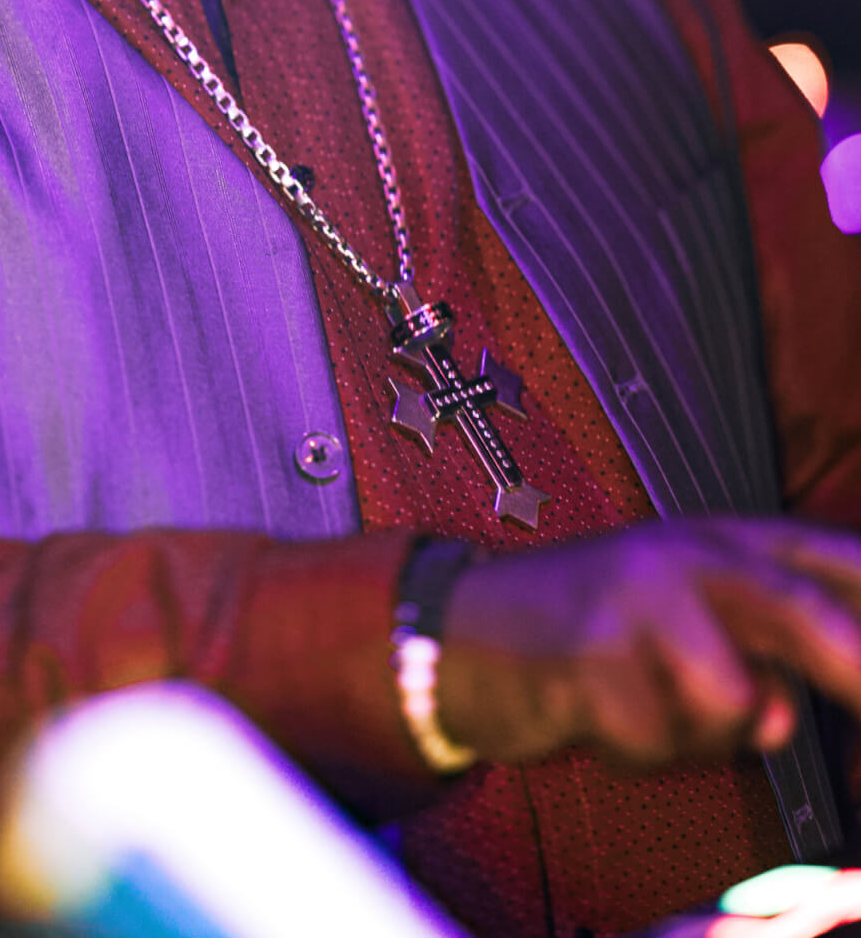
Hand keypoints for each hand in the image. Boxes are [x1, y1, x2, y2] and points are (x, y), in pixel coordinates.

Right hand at [434, 516, 860, 767]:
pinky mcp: (591, 646)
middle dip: (854, 665)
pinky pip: (658, 739)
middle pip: (800, 607)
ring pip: (729, 701)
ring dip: (695, 734)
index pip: (828, 560)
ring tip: (646, 704)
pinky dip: (636, 748)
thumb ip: (755, 659)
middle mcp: (686, 553)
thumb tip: (783, 716)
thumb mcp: (685, 617)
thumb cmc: (593, 625)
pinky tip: (600, 710)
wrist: (467, 629)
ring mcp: (636, 593)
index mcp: (722, 540)